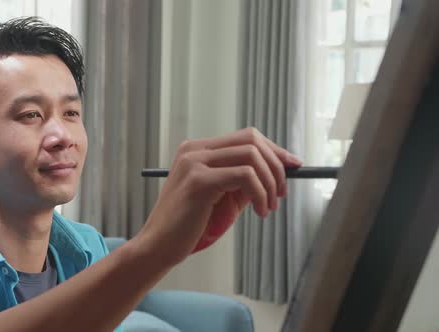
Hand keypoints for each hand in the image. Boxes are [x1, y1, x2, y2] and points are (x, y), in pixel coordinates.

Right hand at [136, 128, 301, 264]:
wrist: (160, 245)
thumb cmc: (190, 224)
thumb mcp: (223, 197)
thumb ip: (245, 180)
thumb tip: (280, 170)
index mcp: (198, 150)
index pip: (246, 137)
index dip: (274, 150)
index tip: (292, 167)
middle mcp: (194, 150)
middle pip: (251, 139)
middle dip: (276, 165)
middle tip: (281, 193)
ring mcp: (194, 162)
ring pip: (251, 156)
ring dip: (270, 183)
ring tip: (268, 207)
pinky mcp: (198, 181)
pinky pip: (244, 176)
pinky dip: (260, 193)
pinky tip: (259, 212)